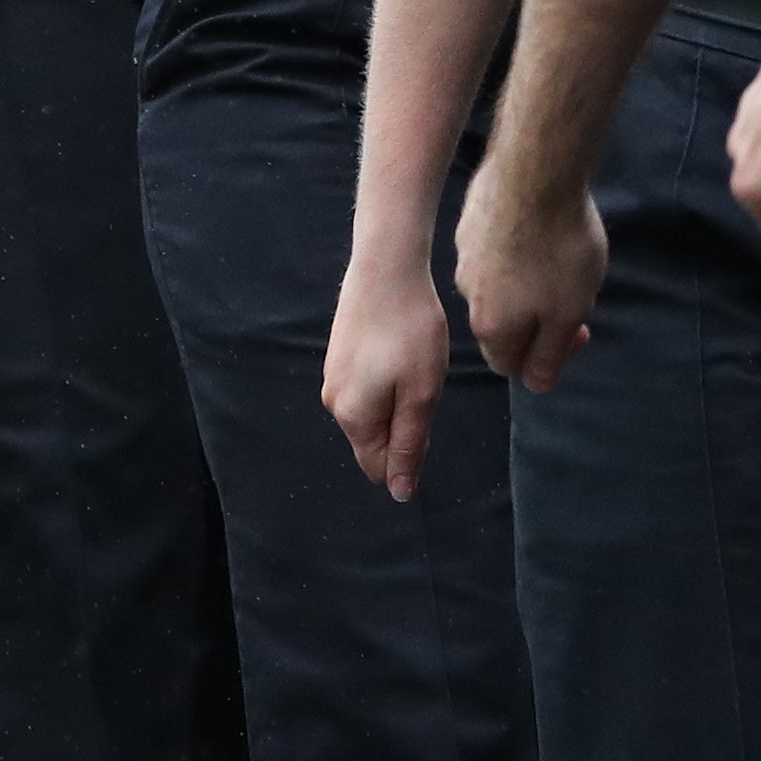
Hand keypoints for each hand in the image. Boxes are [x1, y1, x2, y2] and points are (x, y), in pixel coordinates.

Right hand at [322, 253, 451, 501]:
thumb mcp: (420, 394)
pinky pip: (366, 384)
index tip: (427, 412)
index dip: (409, 452)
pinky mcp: (338, 353)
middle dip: (403, 422)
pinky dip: (387, 376)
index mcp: (352, 418)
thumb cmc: (410, 333)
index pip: (377, 465)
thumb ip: (408, 445)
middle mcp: (333, 402)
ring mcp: (332, 375)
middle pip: (374, 437)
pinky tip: (401, 346)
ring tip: (415, 360)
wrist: (386, 268)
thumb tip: (398, 492)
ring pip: (372, 408)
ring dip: (397, 397)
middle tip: (424, 381)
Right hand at [456, 151, 607, 391]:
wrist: (536, 172)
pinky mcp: (471, 217)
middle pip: (503, 322)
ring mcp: (466, 251)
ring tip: (559, 257)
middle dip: (538, 319)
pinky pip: (495, 245)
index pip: (509, 364)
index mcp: (491, 325)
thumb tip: (536, 383)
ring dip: (526, 281)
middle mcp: (467, 292)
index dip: (544, 360)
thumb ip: (550, 353)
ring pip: (497, 282)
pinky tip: (540, 226)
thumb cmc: (559, 249)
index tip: (577, 334)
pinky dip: (516, 246)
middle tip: (574, 296)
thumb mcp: (568, 313)